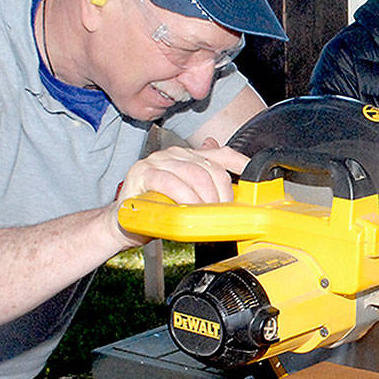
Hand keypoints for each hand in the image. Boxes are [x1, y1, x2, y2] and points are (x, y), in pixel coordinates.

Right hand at [111, 144, 248, 245]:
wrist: (123, 224)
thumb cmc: (157, 212)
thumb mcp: (189, 202)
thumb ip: (209, 193)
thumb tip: (235, 191)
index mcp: (188, 157)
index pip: (222, 153)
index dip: (241, 162)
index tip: (255, 175)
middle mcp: (174, 154)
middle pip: (211, 168)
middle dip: (223, 193)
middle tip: (224, 213)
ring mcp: (157, 161)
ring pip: (194, 174)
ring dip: (206, 198)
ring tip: (207, 215)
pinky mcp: (142, 173)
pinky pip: (171, 182)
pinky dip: (185, 197)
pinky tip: (189, 209)